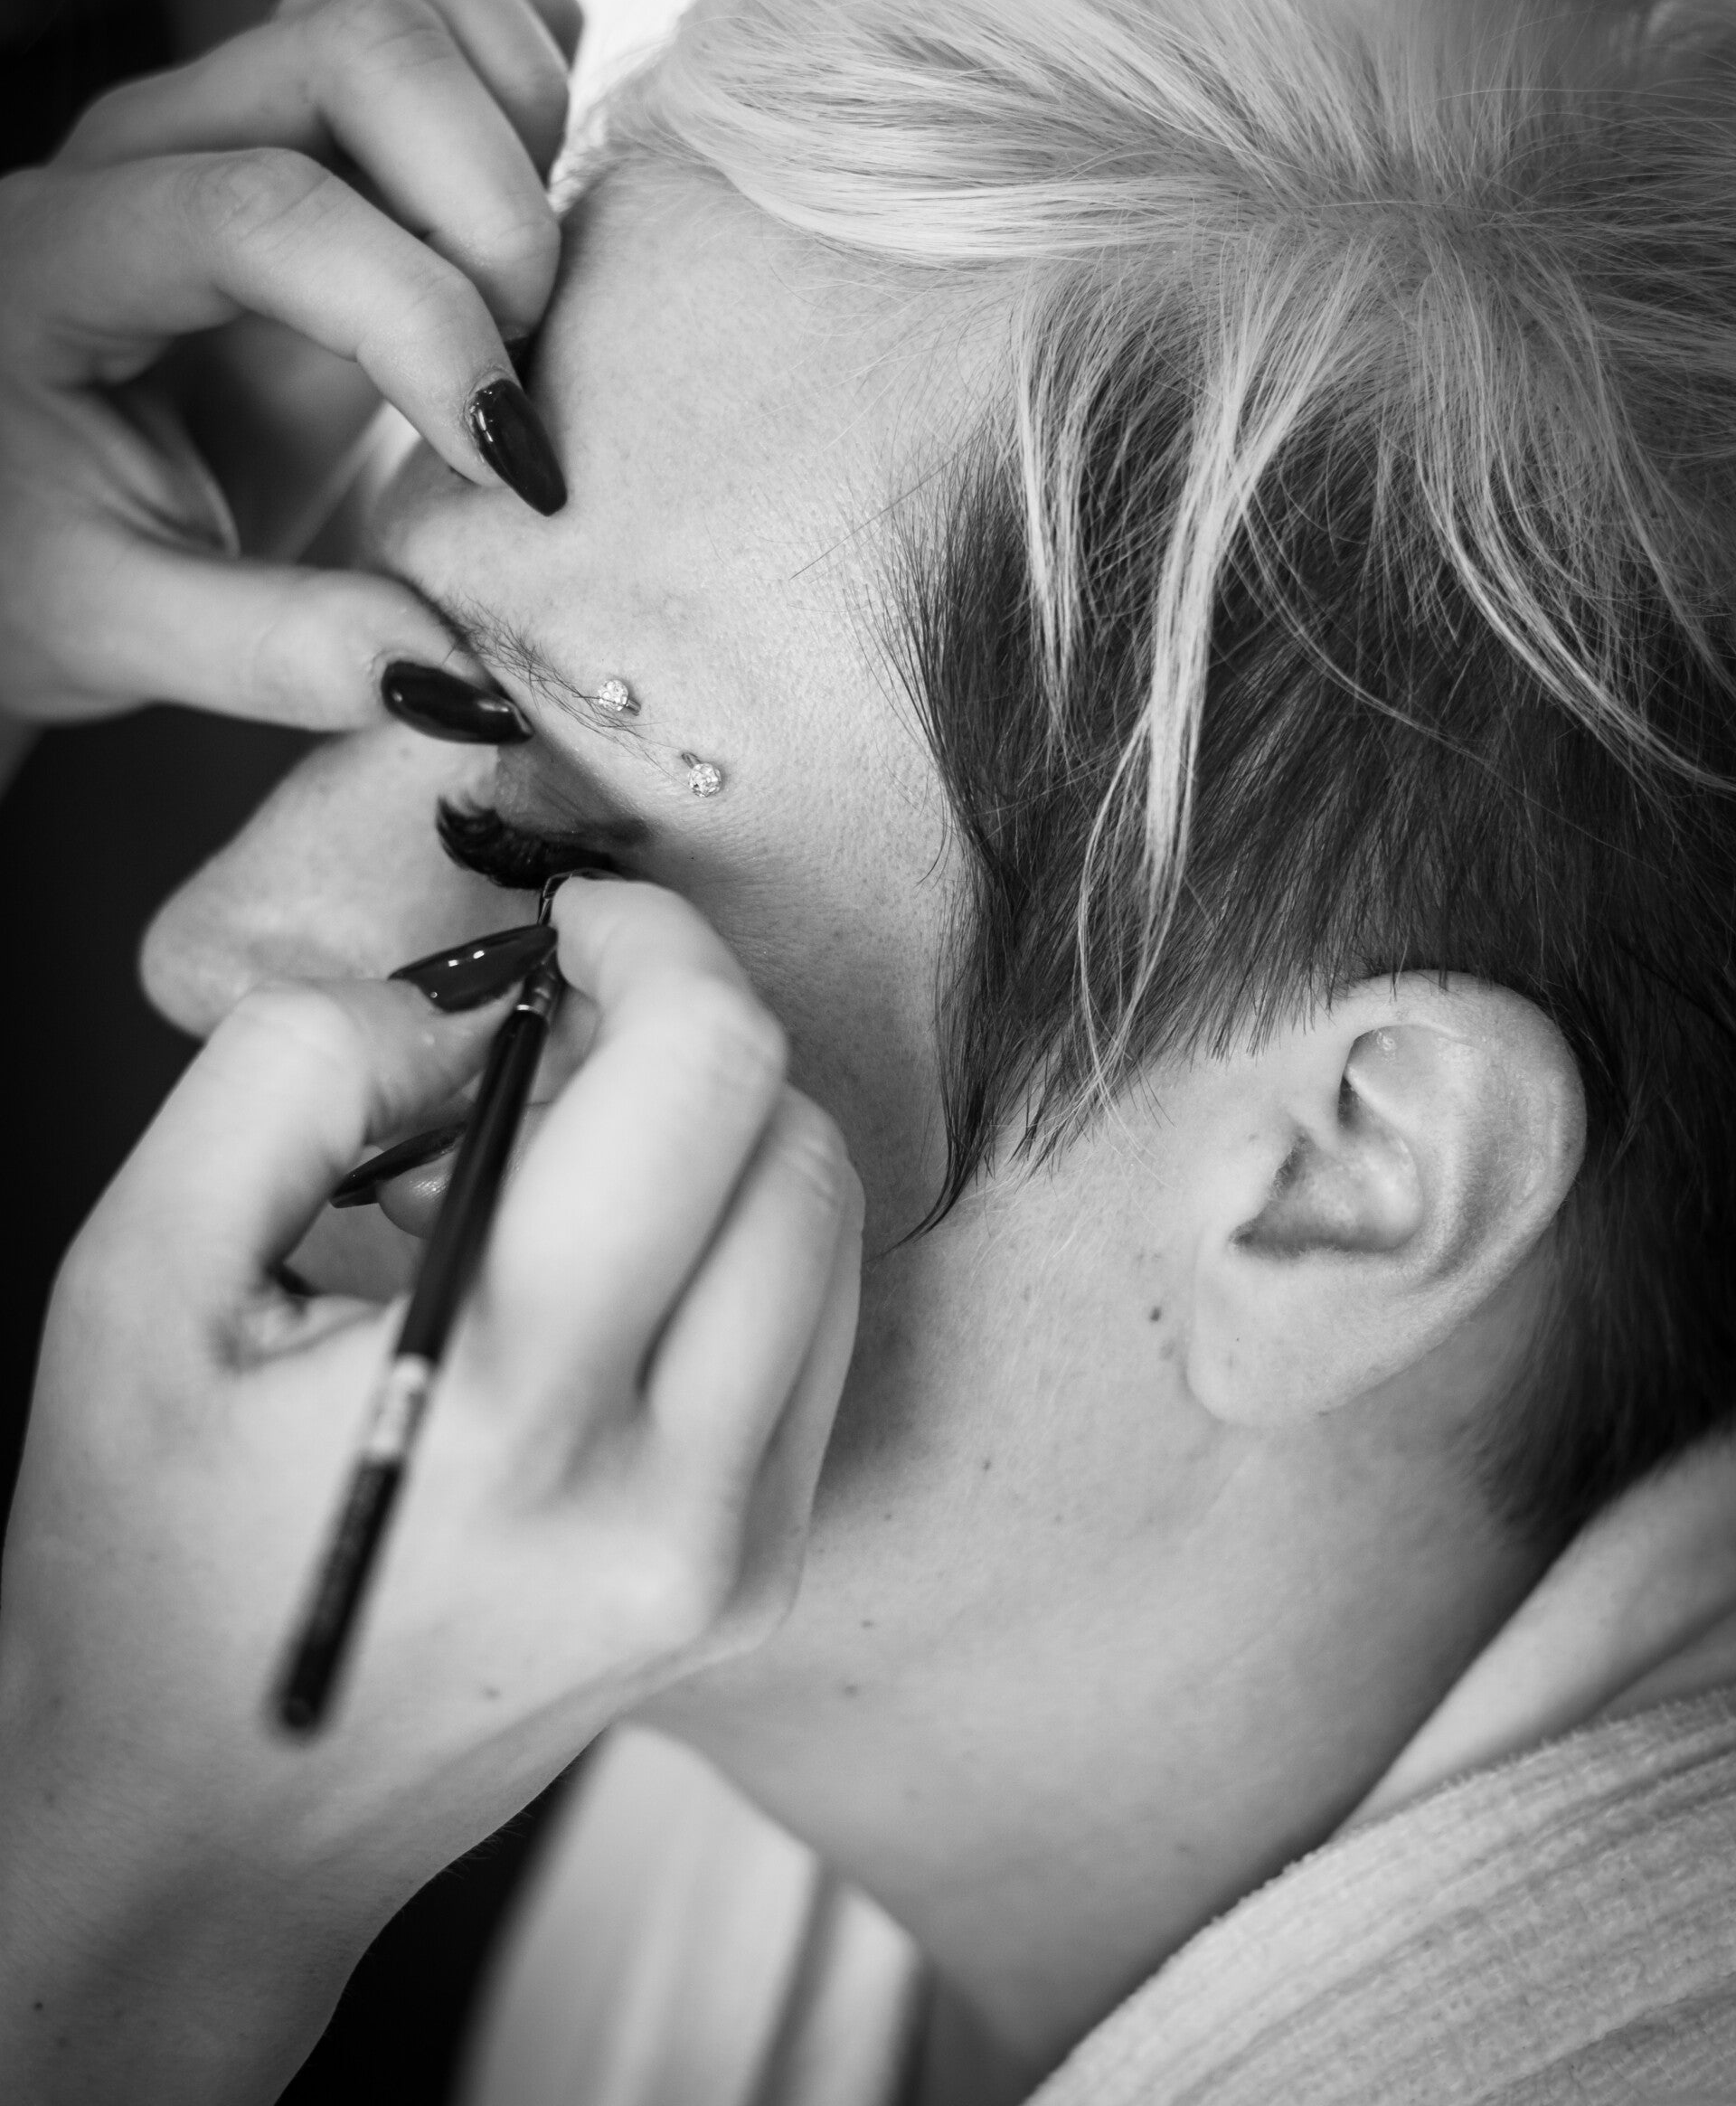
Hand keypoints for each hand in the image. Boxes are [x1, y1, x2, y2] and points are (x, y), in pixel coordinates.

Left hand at [0, 0, 580, 731]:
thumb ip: (277, 654)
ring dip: (517, 115)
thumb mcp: (113, 631)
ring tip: (522, 288)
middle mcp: (151, 139)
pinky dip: (524, 75)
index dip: (423, 327)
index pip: (269, 212)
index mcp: (69, 256)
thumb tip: (464, 677)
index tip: (514, 474)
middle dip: (494, 205)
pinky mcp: (317, 113)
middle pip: (365, 37)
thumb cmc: (32, 563)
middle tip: (521, 364)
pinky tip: (523, 224)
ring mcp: (235, 100)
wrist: (15, 502)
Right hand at [0, 877, 860, 2105]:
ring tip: (573, 1156)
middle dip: (694, 1032)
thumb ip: (289, 1080)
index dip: (658, 943)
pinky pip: (816, 1331)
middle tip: (564, 1028)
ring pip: (831, 1225)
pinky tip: (615, 1261)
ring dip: (728, 1134)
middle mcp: (666, 1490)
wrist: (203, 1835)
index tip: (582, 922)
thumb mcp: (134, 1286)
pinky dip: (741, 1242)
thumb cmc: (140, 1569)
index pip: (705, 1074)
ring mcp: (733, 1550)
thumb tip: (461, 1005)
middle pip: (798, 1136)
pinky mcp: (752, 1579)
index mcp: (509, 1407)